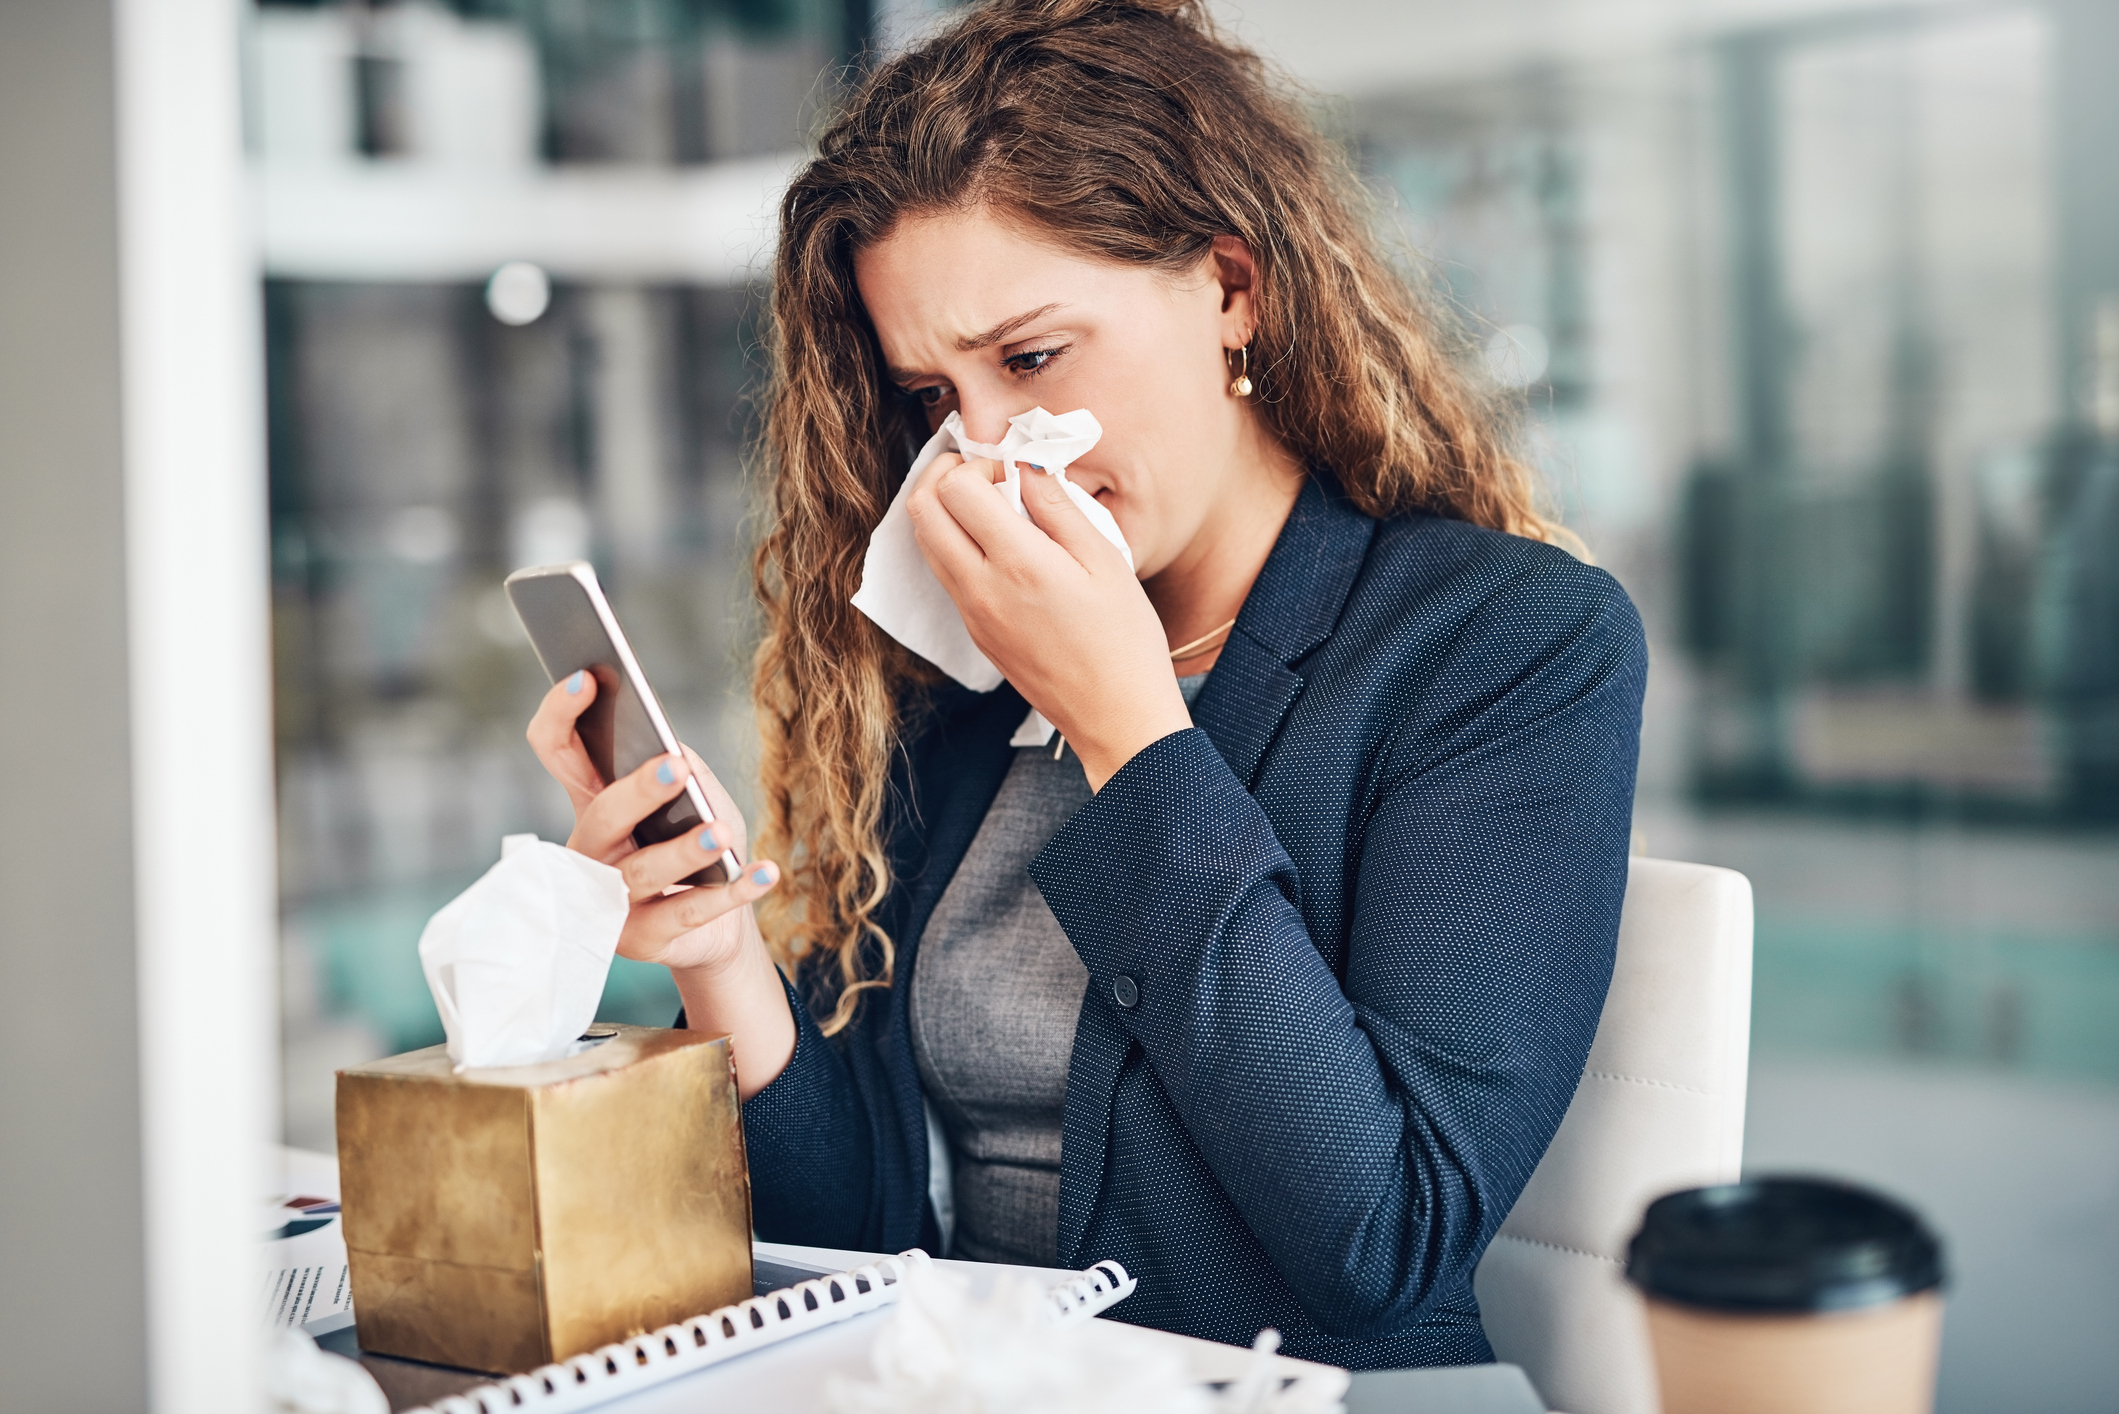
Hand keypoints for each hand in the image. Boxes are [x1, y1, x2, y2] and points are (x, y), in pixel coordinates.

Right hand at [528, 672, 775, 971]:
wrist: (715, 925)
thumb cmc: (697, 843)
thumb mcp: (694, 794)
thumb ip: (680, 765)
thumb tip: (670, 750)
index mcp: (593, 800)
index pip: (556, 749)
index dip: (560, 713)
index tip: (586, 677)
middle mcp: (590, 851)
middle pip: (601, 817)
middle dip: (638, 791)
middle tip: (675, 767)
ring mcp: (609, 900)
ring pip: (643, 873)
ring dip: (685, 851)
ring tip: (721, 833)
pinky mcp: (640, 940)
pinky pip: (688, 914)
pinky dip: (732, 892)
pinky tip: (765, 873)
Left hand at [907, 454, 1191, 788]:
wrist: (1115, 716)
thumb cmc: (1124, 640)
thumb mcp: (1105, 561)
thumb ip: (1058, 507)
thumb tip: (1025, 468)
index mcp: (1017, 564)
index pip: (957, 489)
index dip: (980, 464)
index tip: (1012, 469)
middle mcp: (980, 589)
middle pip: (922, 510)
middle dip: (944, 476)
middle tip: (986, 473)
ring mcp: (972, 614)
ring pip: (926, 542)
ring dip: (946, 510)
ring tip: (993, 506)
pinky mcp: (975, 633)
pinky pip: (946, 573)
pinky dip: (957, 543)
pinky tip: (1000, 545)